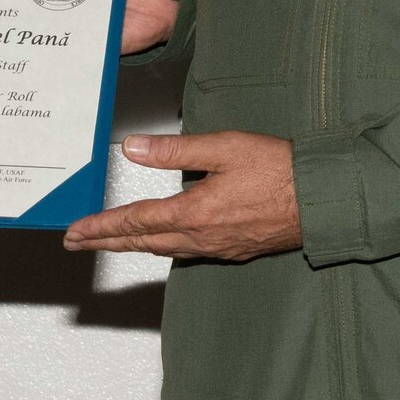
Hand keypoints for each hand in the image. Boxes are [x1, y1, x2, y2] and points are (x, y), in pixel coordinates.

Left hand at [64, 131, 299, 259]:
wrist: (324, 200)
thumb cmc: (280, 170)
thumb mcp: (224, 148)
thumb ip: (175, 150)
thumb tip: (133, 149)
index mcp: (194, 213)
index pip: (134, 222)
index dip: (100, 227)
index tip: (75, 232)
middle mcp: (202, 237)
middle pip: (142, 242)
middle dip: (106, 241)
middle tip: (76, 243)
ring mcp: (218, 247)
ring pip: (163, 249)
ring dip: (132, 245)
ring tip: (108, 242)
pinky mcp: (234, 249)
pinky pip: (186, 251)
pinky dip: (162, 247)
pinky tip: (160, 242)